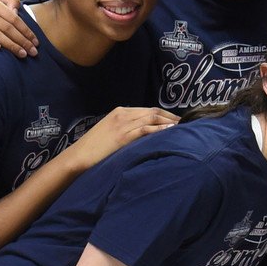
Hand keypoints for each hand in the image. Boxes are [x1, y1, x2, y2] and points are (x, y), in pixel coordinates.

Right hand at [61, 107, 178, 171]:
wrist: (79, 156)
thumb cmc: (96, 147)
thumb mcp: (113, 132)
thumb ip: (128, 129)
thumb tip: (146, 133)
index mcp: (120, 112)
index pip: (149, 110)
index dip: (166, 114)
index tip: (178, 121)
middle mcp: (123, 114)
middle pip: (153, 111)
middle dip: (171, 117)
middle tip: (187, 124)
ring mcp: (122, 124)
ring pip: (151, 118)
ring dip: (169, 122)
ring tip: (183, 127)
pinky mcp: (122, 136)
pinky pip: (145, 129)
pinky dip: (159, 129)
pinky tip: (170, 131)